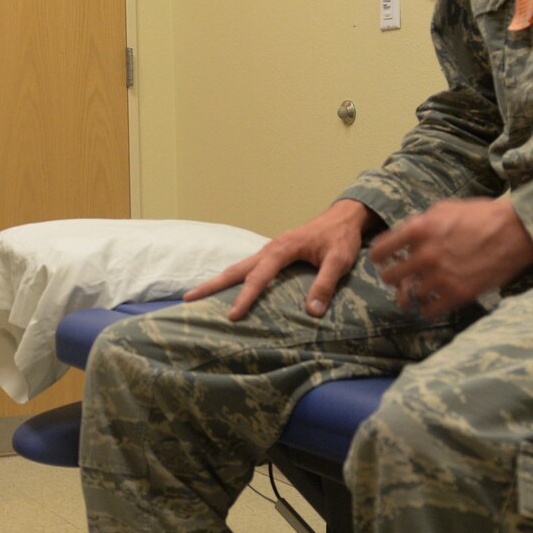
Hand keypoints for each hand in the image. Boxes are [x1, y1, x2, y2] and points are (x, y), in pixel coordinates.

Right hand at [186, 198, 375, 321]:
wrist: (343, 217)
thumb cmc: (341, 238)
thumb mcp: (339, 261)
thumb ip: (325, 284)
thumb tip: (312, 312)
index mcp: (282, 249)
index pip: (259, 277)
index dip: (245, 297)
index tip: (233, 315)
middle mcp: (270, 248)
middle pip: (235, 269)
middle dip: (211, 284)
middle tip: (188, 298)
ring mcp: (269, 250)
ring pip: (238, 267)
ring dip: (218, 281)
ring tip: (197, 295)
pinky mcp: (273, 253)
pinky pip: (248, 267)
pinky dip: (233, 278)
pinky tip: (227, 287)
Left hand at [368, 197, 532, 317]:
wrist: (518, 231)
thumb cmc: (483, 215)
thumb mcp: (444, 209)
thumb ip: (420, 223)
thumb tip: (404, 237)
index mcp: (418, 230)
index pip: (379, 251)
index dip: (379, 257)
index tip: (383, 260)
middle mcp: (425, 255)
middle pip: (389, 277)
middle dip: (392, 277)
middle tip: (399, 277)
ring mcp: (441, 277)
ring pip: (408, 296)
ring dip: (410, 294)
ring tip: (416, 291)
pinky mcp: (458, 294)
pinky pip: (429, 311)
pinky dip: (427, 308)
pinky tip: (431, 303)